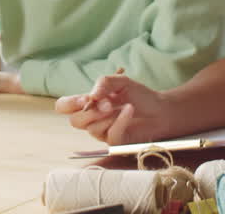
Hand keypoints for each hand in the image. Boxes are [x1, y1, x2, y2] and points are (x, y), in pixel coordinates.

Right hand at [54, 74, 168, 144]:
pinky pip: (110, 135)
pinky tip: (129, 111)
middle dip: (91, 112)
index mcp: (89, 103)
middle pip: (74, 121)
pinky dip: (120, 121)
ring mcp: (102, 133)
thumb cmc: (140, 95)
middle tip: (108, 104)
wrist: (160, 109)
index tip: (86, 98)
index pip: (64, 106)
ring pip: (91, 130)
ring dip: (107, 116)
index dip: (70, 103)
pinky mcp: (115, 142)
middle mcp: (92, 119)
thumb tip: (90, 97)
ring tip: (124, 106)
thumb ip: (103, 83)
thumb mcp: (121, 82)